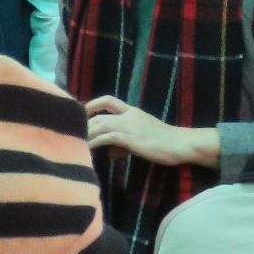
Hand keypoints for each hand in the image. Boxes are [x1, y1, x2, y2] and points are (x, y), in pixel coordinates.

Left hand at [84, 98, 219, 168]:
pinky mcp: (130, 138)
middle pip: (99, 115)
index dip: (92, 104)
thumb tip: (111, 152)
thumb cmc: (164, 141)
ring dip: (86, 134)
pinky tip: (87, 149)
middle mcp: (129, 116)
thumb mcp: (142, 136)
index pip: (108, 100)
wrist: (181, 143)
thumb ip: (124, 141)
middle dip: (84, 125)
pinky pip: (107, 138)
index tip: (82, 113)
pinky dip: (95, 142)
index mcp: (132, 111)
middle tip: (73, 134)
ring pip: (100, 125)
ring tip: (75, 143)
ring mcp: (129, 126)